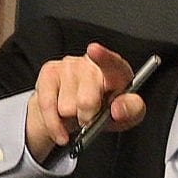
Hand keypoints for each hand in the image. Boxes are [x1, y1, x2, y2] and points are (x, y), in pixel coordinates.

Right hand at [25, 42, 146, 161]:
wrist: (80, 115)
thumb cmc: (109, 110)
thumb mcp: (129, 114)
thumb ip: (131, 110)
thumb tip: (117, 109)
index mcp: (117, 70)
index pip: (112, 62)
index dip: (102, 56)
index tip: (93, 50)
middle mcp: (92, 64)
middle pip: (86, 100)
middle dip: (88, 118)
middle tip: (92, 117)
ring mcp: (69, 65)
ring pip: (66, 108)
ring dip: (72, 118)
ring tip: (77, 113)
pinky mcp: (49, 72)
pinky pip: (47, 106)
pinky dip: (54, 125)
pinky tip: (62, 127)